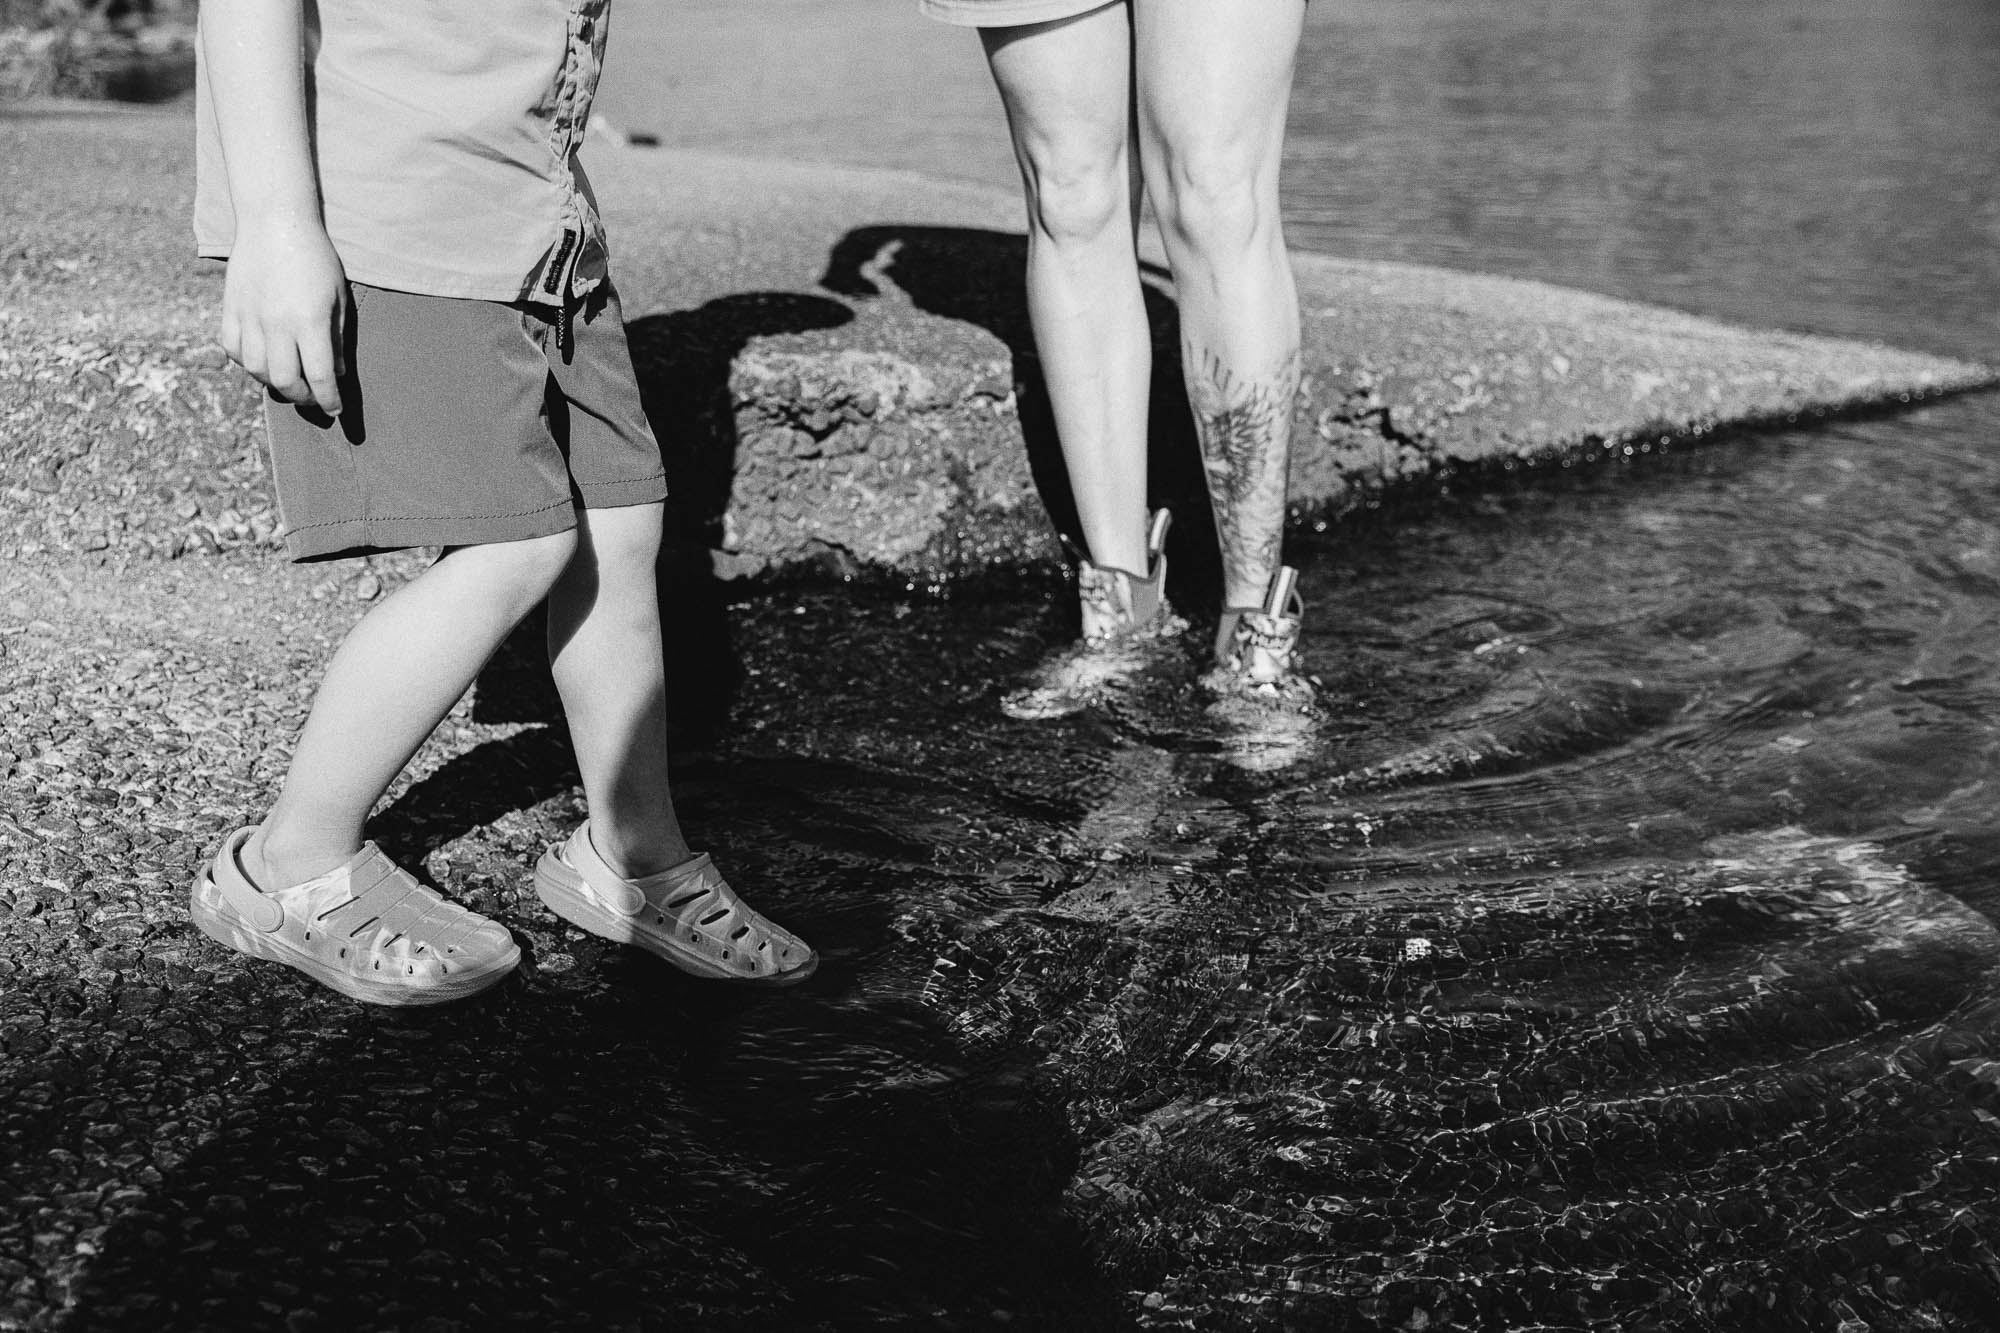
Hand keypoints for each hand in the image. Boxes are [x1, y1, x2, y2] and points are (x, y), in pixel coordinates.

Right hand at [218, 215, 348, 416]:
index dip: (328, 399)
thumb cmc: (316, 258)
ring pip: (255, 369)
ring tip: (289, 379)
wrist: (274, 222)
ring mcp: (249, 316)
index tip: (335, 410)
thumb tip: (336, 374)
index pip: (319, 376)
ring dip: (274, 382)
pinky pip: (233, 349)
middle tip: (313, 397)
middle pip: (284, 380)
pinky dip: (247, 362)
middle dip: (302, 397)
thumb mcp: (337, 298)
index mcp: (309, 321)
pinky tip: (262, 360)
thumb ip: (336, 339)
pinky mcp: (230, 308)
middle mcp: (276, 323)